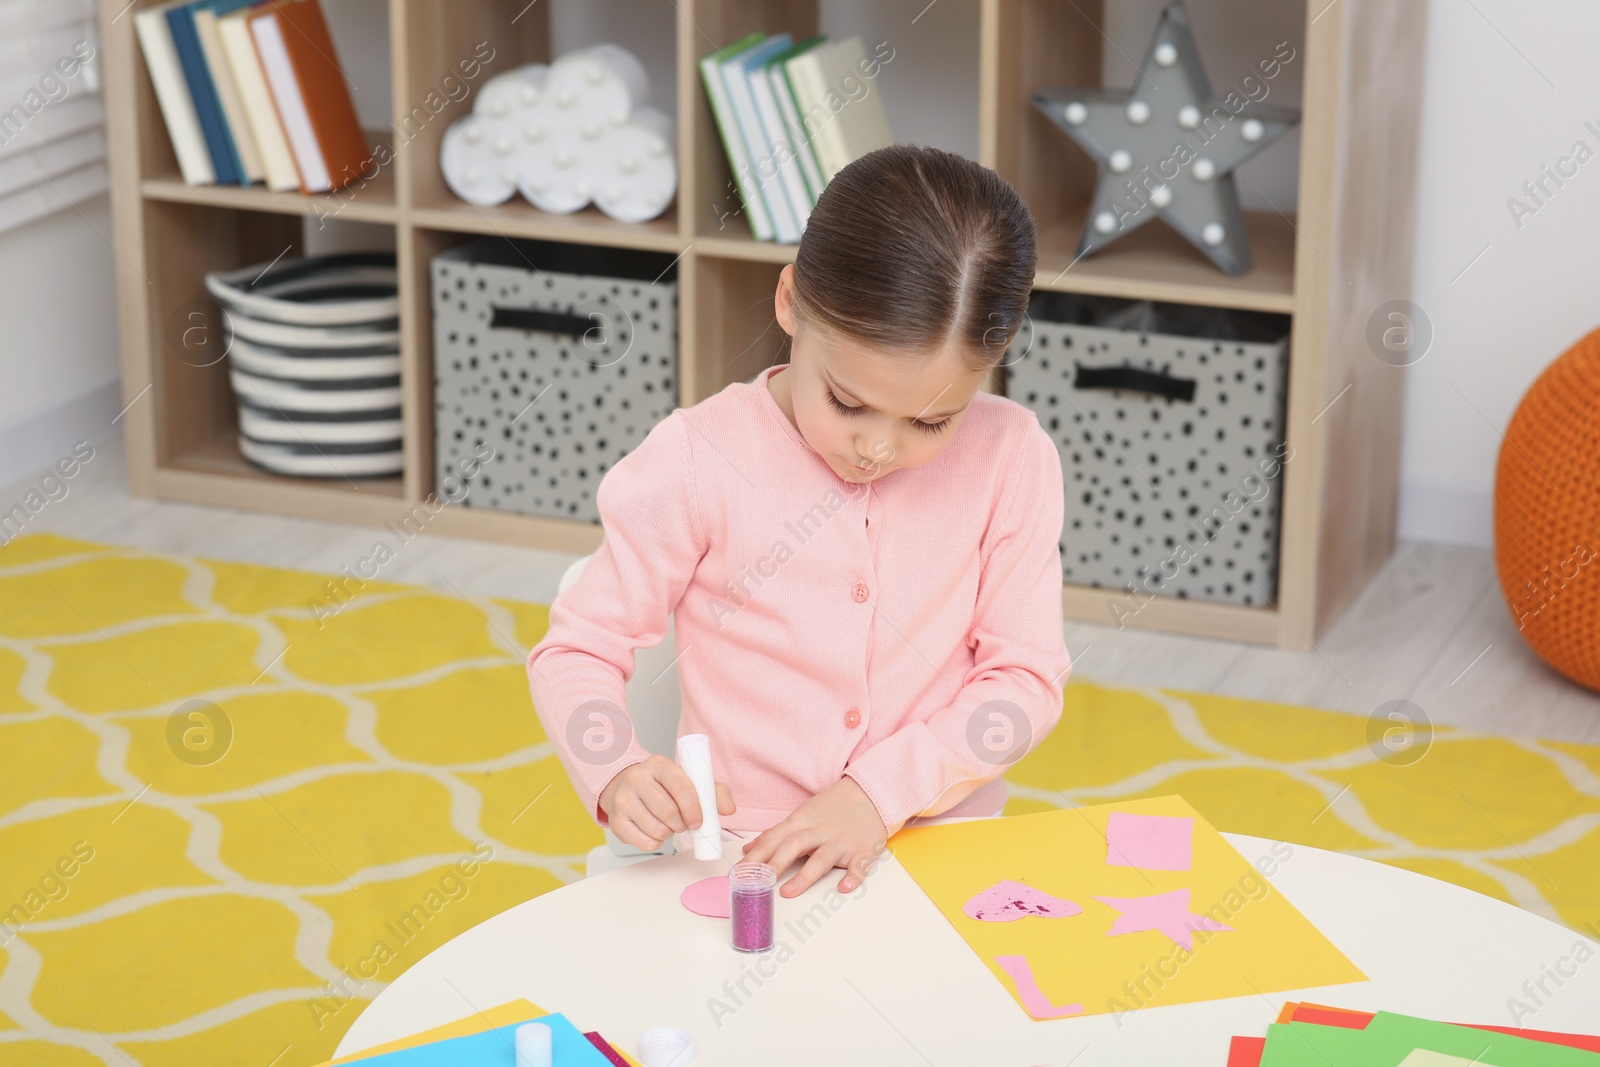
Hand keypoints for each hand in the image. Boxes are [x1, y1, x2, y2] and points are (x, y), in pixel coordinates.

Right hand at [598, 755, 736, 851]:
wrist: (624, 784)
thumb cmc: (661, 785)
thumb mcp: (687, 780)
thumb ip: (713, 791)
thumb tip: (729, 809)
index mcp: (659, 765)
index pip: (680, 787)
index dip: (693, 808)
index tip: (698, 820)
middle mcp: (637, 778)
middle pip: (668, 812)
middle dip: (682, 824)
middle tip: (683, 822)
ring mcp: (623, 799)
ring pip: (657, 829)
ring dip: (669, 833)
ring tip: (668, 824)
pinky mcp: (616, 820)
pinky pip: (645, 843)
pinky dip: (656, 842)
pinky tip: (655, 831)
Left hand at [738, 776, 886, 897]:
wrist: (871, 793)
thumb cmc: (833, 807)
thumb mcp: (802, 815)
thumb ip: (776, 833)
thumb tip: (750, 850)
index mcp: (802, 821)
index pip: (774, 838)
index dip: (755, 855)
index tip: (740, 872)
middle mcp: (820, 831)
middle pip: (794, 845)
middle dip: (774, 864)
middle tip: (757, 882)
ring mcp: (841, 841)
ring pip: (821, 858)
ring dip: (804, 876)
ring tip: (788, 892)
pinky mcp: (863, 850)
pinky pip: (858, 866)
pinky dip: (853, 877)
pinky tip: (843, 888)